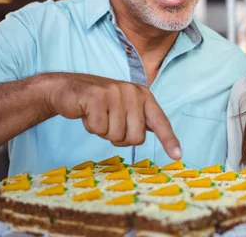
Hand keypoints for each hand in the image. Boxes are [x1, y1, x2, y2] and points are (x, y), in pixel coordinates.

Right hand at [40, 73, 181, 158]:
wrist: (68, 89)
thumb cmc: (100, 104)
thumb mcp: (125, 108)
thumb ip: (141, 120)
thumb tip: (163, 136)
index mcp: (143, 95)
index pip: (160, 121)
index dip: (169, 140)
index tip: (178, 156)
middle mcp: (133, 92)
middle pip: (136, 137)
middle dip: (120, 138)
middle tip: (109, 123)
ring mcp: (115, 93)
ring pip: (116, 135)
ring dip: (103, 132)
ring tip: (98, 116)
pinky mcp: (97, 97)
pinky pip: (99, 129)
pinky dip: (91, 127)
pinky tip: (87, 114)